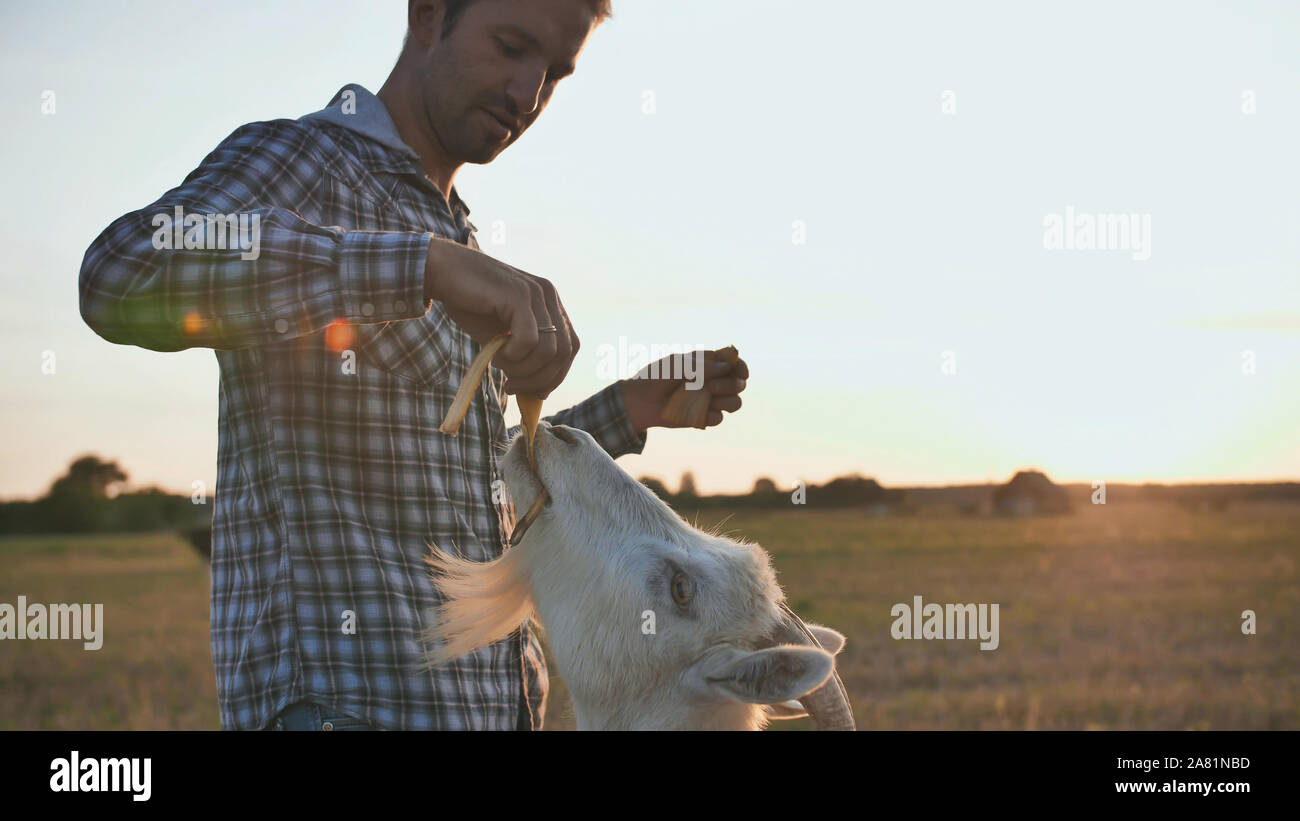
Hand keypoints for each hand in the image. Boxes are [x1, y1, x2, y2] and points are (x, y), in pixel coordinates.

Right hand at [424, 237, 577, 397]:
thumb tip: (539, 391)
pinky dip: (514, 356)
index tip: (535, 391)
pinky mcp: (519, 295)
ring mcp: (536, 293)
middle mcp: (549, 296)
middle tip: (513, 388)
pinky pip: (529, 339)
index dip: (556, 374)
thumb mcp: (502, 336)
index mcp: (550, 303)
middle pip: (564, 352)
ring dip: (524, 370)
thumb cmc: (469, 304)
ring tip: (500, 366)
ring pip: (549, 350)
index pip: (570, 346)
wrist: (442, 272)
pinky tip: (495, 353)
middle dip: (540, 379)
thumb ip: (523, 355)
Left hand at [619, 350, 748, 432]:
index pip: (734, 364)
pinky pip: (718, 419)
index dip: (741, 367)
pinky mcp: (703, 417)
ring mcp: (709, 400)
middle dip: (731, 385)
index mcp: (708, 364)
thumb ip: (703, 366)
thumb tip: (728, 367)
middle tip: (711, 387)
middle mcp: (712, 381)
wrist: (639, 400)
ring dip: (727, 401)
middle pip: (739, 384)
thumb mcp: (678, 365)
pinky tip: (698, 412)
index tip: (740, 371)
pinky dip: (712, 416)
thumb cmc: (657, 377)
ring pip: (735, 403)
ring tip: (708, 398)